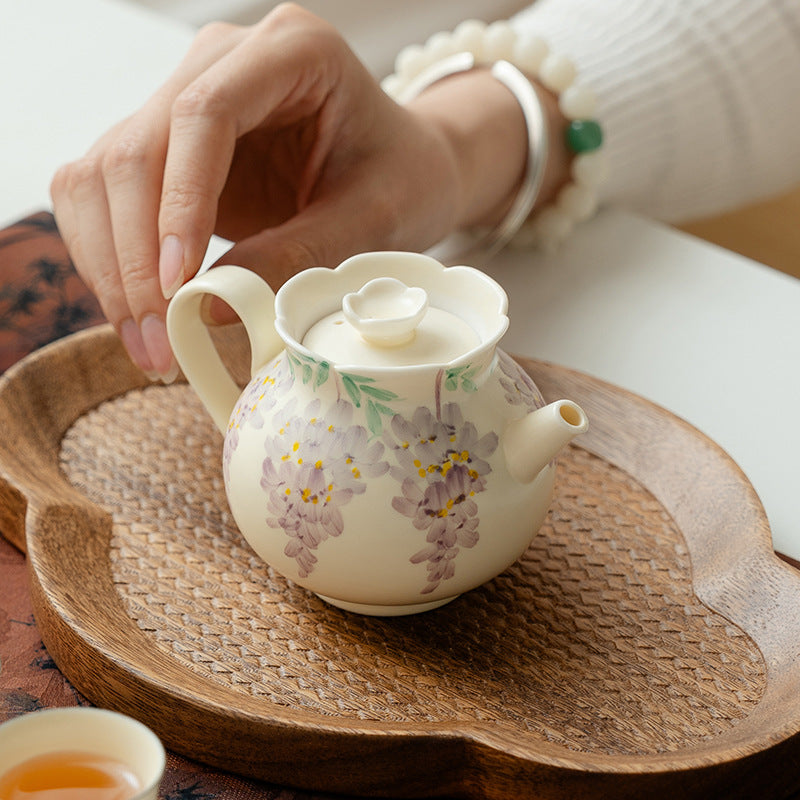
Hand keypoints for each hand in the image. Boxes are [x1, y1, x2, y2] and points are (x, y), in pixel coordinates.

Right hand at [50, 4, 467, 377]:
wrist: (401, 167)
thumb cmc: (402, 179)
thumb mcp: (372, 219)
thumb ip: (298, 254)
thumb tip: (206, 309)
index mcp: (291, 50)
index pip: (204, 113)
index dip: (180, 202)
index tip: (179, 282)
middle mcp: (221, 62)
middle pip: (138, 148)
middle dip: (136, 256)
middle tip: (156, 341)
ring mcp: (183, 100)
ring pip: (104, 174)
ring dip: (113, 267)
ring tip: (149, 344)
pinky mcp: (166, 149)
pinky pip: (106, 198)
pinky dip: (110, 260)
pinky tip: (140, 313)